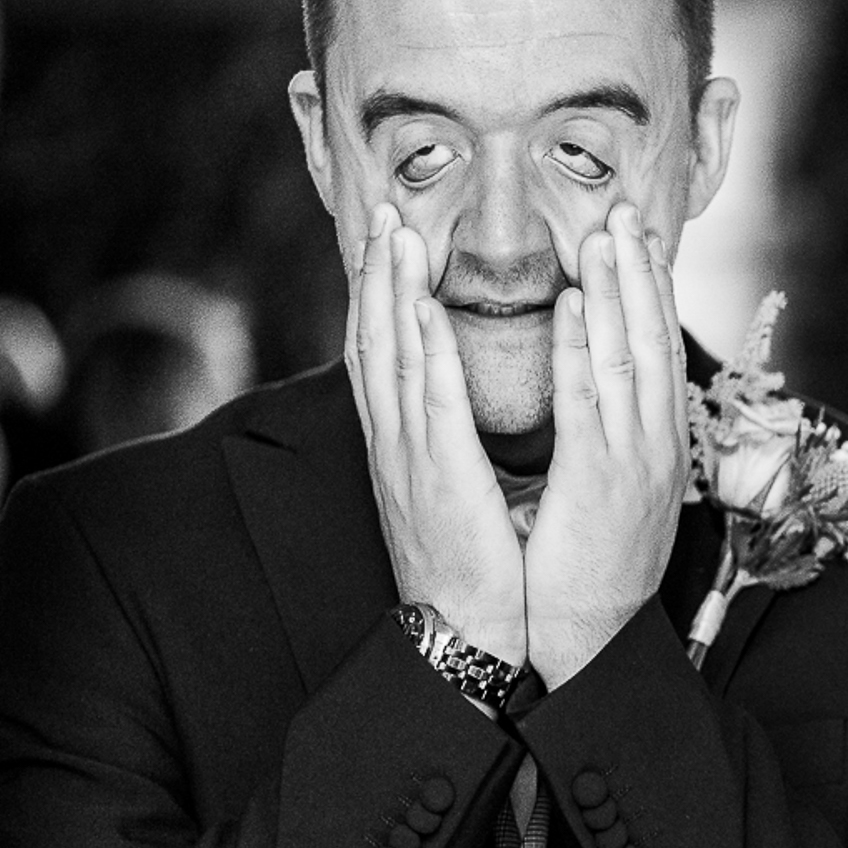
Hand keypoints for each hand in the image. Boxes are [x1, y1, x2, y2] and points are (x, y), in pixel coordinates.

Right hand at [345, 203, 526, 667]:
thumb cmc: (472, 568)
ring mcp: (411, 461)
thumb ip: (454, 444)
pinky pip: (431, 406)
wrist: (461, 634)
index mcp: (405, 447)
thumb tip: (460, 404)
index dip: (381, 297)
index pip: (384, 357)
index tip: (388, 243)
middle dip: (377, 275)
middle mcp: (397, 446)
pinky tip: (425, 310)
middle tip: (383, 213)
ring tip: (396, 234)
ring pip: (393, 360)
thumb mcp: (458, 494)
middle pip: (375, 343)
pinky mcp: (439, 482)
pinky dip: (427, 353)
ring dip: (391, 293)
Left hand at [523, 201, 691, 687]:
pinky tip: (568, 306)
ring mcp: (632, 465)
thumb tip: (606, 412)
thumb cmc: (587, 577)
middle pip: (652, 342)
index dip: (650, 294)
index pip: (659, 354)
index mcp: (657, 451)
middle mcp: (654, 449)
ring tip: (603, 235)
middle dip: (640, 273)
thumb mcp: (612, 503)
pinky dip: (578, 350)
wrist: (585, 644)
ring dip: (615, 292)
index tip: (639, 242)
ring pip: (627, 358)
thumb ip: (612, 451)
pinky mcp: (596, 484)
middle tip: (628, 211)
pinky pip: (587, 403)